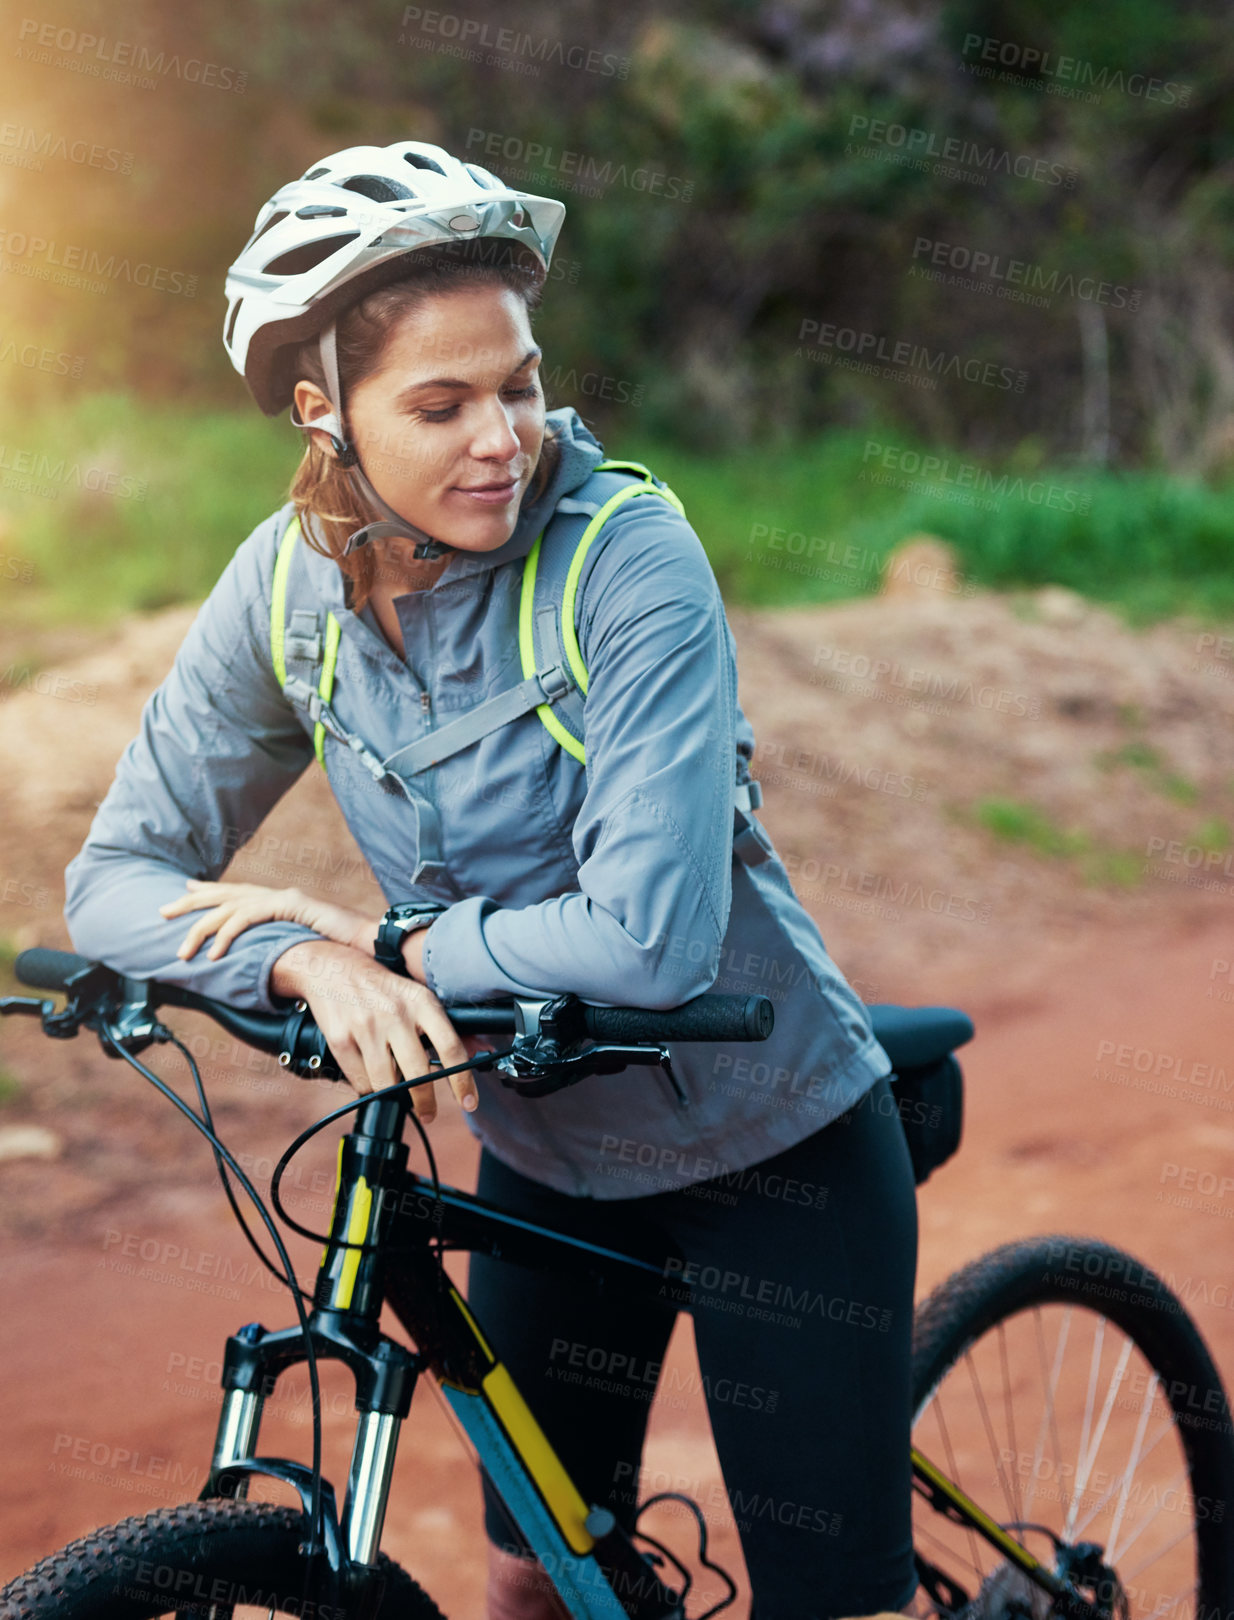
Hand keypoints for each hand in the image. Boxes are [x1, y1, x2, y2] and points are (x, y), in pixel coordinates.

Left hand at [158, 879, 375, 961]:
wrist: (374, 942)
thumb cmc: (346, 951)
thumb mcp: (306, 948)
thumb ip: (285, 949)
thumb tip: (270, 965)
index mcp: (281, 901)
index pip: (238, 893)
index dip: (209, 891)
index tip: (184, 890)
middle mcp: (279, 894)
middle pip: (225, 893)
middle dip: (190, 903)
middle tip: (162, 911)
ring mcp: (285, 897)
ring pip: (230, 907)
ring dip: (201, 930)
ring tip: (182, 951)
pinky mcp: (291, 905)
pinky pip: (249, 917)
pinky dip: (227, 935)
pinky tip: (214, 953)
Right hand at [270, 939, 479, 1119]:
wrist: (330, 967)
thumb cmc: (380, 986)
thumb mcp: (415, 995)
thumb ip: (445, 1026)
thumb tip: (479, 1050)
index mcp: (421, 1001)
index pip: (451, 1046)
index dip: (463, 1080)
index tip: (469, 1101)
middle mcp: (395, 1014)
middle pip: (419, 1074)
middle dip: (426, 1102)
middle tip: (429, 1113)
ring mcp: (366, 1027)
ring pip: (387, 1084)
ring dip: (394, 1096)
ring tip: (396, 1093)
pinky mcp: (340, 1040)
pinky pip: (361, 1081)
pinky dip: (369, 1087)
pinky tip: (372, 1078)